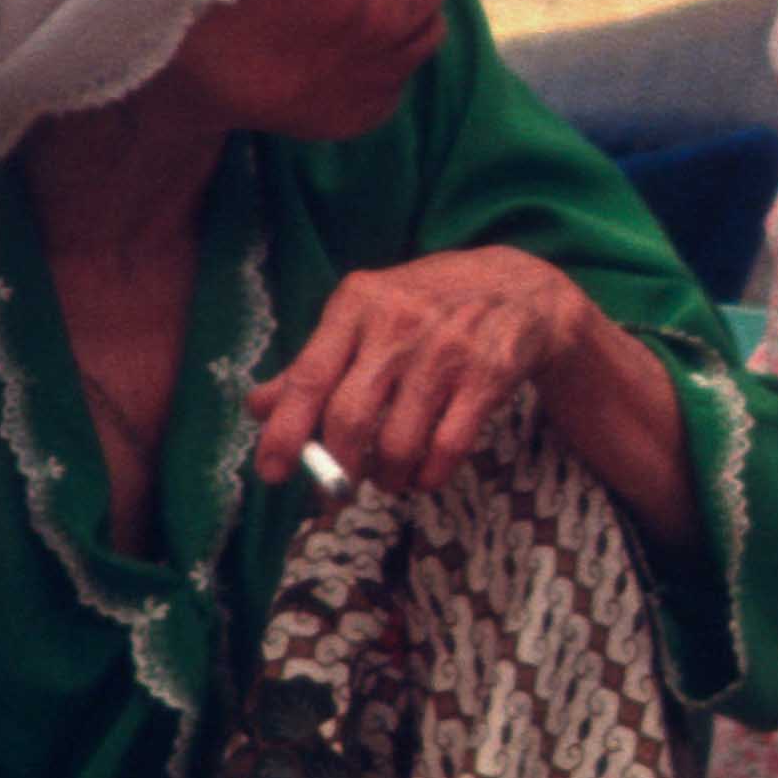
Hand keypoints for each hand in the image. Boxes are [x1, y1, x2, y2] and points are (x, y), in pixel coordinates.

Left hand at [253, 247, 610, 498]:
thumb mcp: (366, 317)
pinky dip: (429, 476)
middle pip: (350, 417)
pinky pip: (447, 447)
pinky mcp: (488, 376)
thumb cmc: (426, 307)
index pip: (308, 377)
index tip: (272, 472)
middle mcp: (398, 323)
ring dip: (386, 478)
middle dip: (338, 467)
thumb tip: (258, 407)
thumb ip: (312, 362)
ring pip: (399, 442)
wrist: (520, 288)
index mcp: (356, 305)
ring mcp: (447, 350)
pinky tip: (424, 475)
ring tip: (387, 479)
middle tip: (336, 490)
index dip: (286, 432)